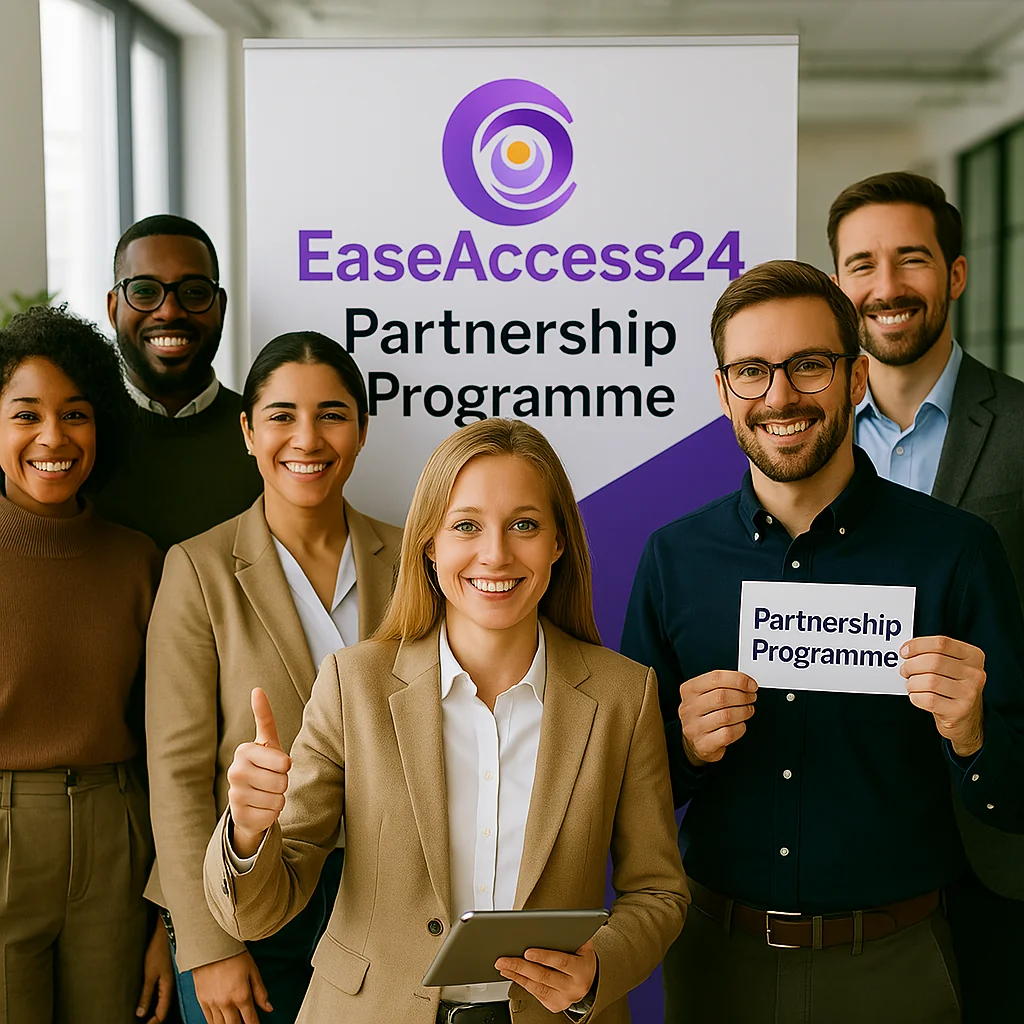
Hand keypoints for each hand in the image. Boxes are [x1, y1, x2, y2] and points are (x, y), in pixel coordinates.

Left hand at [136, 920, 173, 1021]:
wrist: (167, 932)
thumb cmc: (158, 951)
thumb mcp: (150, 974)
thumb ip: (146, 994)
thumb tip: (140, 1013)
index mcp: (168, 988)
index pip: (162, 1012)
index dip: (153, 1022)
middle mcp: (170, 985)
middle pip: (163, 1008)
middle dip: (154, 1018)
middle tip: (143, 1023)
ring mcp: (169, 979)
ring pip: (162, 1000)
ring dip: (153, 1009)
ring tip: (143, 1015)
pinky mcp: (166, 973)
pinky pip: (161, 992)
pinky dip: (154, 999)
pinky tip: (148, 998)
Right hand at [193, 950, 271, 1023]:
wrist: (211, 946)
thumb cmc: (233, 954)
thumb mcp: (253, 970)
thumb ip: (260, 991)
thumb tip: (268, 1007)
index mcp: (241, 995)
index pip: (250, 1020)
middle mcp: (226, 1003)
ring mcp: (213, 1003)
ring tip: (234, 1023)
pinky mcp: (202, 1001)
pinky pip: (209, 1020)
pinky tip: (221, 1023)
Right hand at [226, 687, 291, 856]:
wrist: (249, 799)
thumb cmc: (264, 765)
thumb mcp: (267, 741)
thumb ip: (264, 717)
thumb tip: (257, 689)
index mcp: (244, 751)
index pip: (283, 762)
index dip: (285, 765)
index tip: (279, 763)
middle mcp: (235, 772)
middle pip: (282, 782)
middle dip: (283, 783)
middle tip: (271, 780)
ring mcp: (234, 796)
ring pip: (278, 800)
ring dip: (278, 798)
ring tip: (266, 793)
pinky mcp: (239, 817)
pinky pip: (272, 816)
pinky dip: (272, 814)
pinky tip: (260, 807)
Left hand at [496, 940, 597, 1013]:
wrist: (589, 981)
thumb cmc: (581, 958)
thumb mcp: (582, 945)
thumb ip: (569, 937)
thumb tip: (549, 926)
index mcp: (582, 969)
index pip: (561, 962)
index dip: (544, 957)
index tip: (527, 952)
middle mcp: (573, 987)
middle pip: (544, 976)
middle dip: (521, 966)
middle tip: (505, 959)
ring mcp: (564, 998)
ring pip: (536, 986)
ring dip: (516, 974)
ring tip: (503, 965)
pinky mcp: (554, 1005)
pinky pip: (534, 993)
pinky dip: (521, 982)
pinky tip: (511, 974)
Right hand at [678, 670, 756, 765]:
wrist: (694, 741)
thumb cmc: (705, 714)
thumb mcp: (706, 694)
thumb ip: (722, 685)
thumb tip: (746, 682)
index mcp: (689, 690)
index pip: (715, 678)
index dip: (738, 680)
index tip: (751, 685)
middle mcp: (688, 708)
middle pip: (722, 696)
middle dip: (743, 696)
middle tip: (751, 698)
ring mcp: (694, 727)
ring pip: (726, 716)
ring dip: (744, 712)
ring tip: (747, 711)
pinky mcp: (702, 744)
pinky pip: (728, 734)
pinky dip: (740, 728)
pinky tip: (740, 725)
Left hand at [901, 636, 985, 756]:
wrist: (966, 718)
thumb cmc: (952, 685)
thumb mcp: (951, 665)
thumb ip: (933, 653)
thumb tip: (906, 650)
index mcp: (974, 656)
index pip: (941, 643)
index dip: (917, 645)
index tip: (904, 651)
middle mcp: (975, 674)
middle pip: (933, 661)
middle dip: (911, 665)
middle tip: (905, 670)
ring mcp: (969, 693)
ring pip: (929, 681)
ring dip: (912, 682)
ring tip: (911, 684)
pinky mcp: (959, 711)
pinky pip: (928, 700)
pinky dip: (915, 696)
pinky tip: (917, 696)